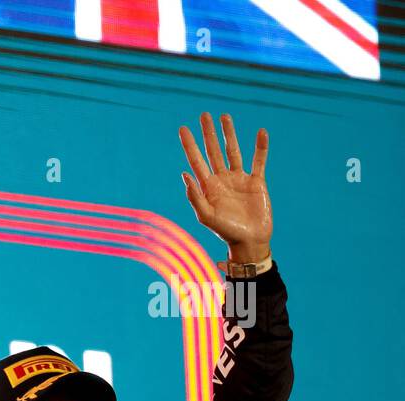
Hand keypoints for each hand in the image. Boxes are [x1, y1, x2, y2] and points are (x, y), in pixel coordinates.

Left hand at [178, 112, 272, 261]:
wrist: (250, 241)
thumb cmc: (225, 232)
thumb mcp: (206, 217)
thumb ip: (195, 197)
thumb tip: (184, 174)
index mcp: (208, 187)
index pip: (196, 161)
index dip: (189, 145)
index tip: (182, 129)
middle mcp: (222, 180)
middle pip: (213, 151)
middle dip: (208, 134)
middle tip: (204, 115)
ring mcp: (239, 179)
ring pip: (233, 151)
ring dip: (229, 134)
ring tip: (224, 116)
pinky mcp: (257, 181)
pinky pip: (259, 160)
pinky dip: (260, 147)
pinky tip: (261, 132)